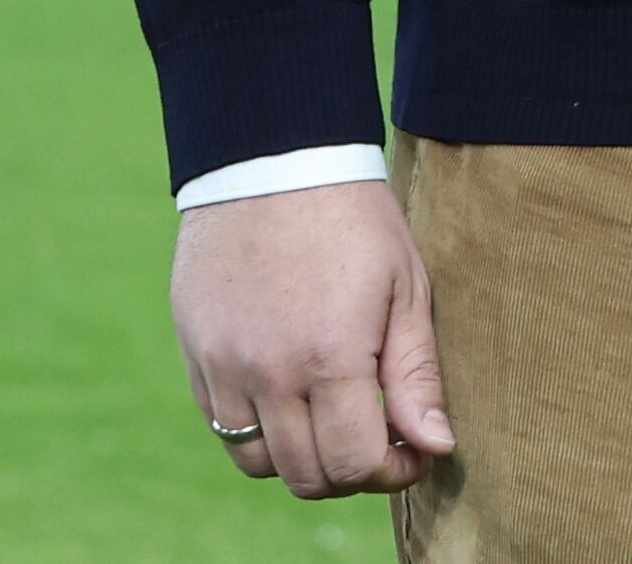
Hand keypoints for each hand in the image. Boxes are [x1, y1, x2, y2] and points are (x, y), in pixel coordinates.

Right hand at [172, 177, 455, 499]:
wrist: (272, 154)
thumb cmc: (352, 216)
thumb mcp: (404, 287)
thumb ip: (416, 375)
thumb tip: (436, 447)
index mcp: (329, 357)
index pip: (356, 464)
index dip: (393, 470)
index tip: (411, 448)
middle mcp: (267, 373)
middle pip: (306, 476)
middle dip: (350, 472)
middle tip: (375, 437)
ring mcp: (222, 365)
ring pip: (258, 462)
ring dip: (300, 457)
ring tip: (329, 418)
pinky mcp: (195, 350)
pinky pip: (221, 424)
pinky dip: (257, 430)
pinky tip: (288, 394)